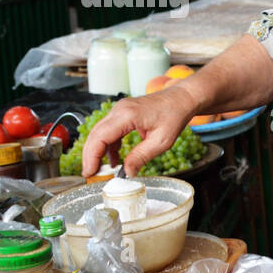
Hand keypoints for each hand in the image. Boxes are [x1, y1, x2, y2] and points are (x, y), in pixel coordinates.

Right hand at [80, 87, 196, 176]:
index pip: (99, 137)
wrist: (182, 98)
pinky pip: (109, 130)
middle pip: (94, 135)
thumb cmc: (175, 115)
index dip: (91, 157)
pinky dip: (108, 145)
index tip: (90, 172)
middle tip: (92, 175)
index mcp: (127, 115)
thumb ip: (142, 157)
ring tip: (103, 170)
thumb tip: (127, 172)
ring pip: (99, 133)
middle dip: (90, 156)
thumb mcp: (161, 141)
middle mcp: (119, 110)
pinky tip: (114, 159)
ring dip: (98, 151)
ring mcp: (119, 110)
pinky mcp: (122, 113)